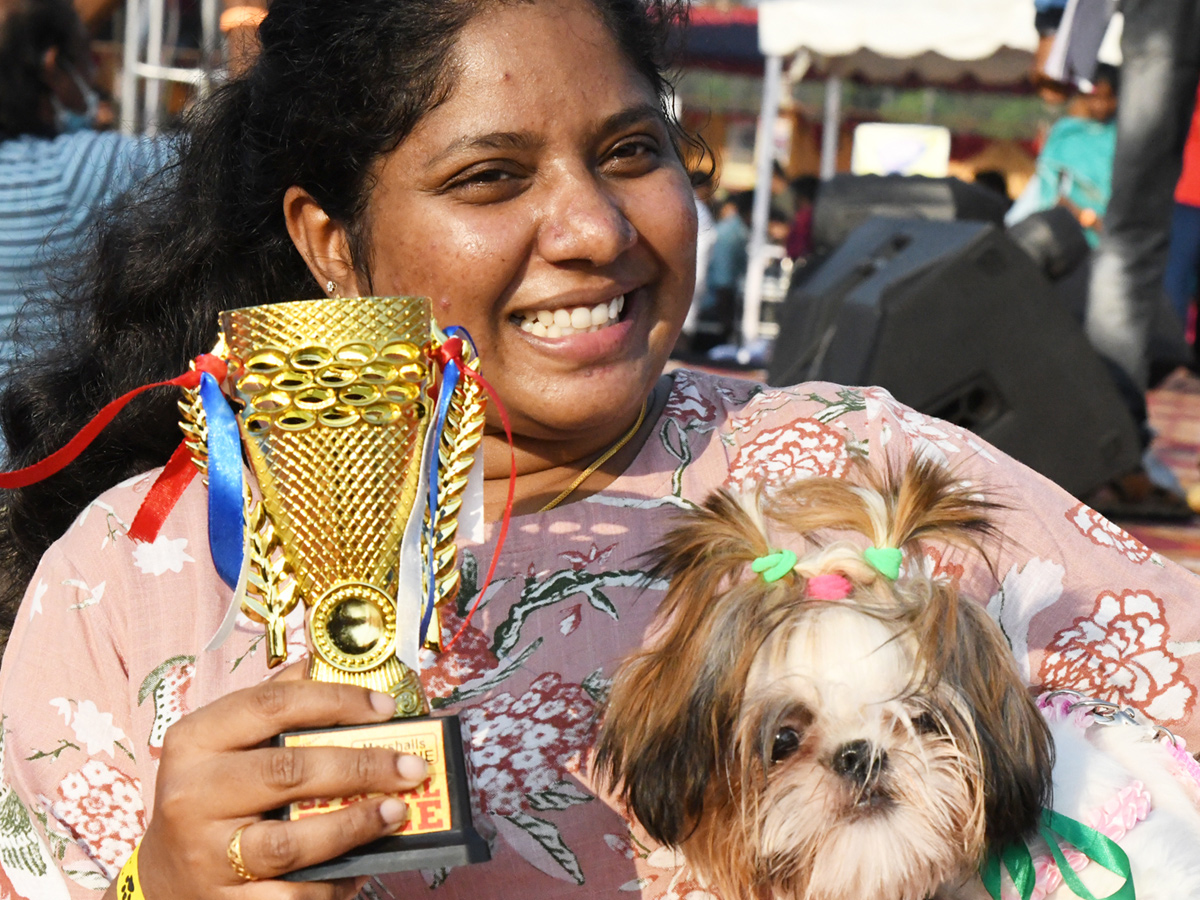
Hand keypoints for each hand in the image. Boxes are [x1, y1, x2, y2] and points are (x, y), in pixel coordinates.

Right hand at [128, 665, 429, 898]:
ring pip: (291, 842)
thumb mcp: (224, 743)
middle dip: (360, 766)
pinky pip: (292, 895)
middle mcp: (193, 794)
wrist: (163, 879)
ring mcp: (207, 854)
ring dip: (354, 826)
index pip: (272, 705)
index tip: (386, 707)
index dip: (336, 700)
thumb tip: (332, 668)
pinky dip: (334, 882)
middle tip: (411, 766)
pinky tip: (366, 863)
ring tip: (398, 812)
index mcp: (195, 741)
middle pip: (288, 772)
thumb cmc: (210, 797)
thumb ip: (274, 705)